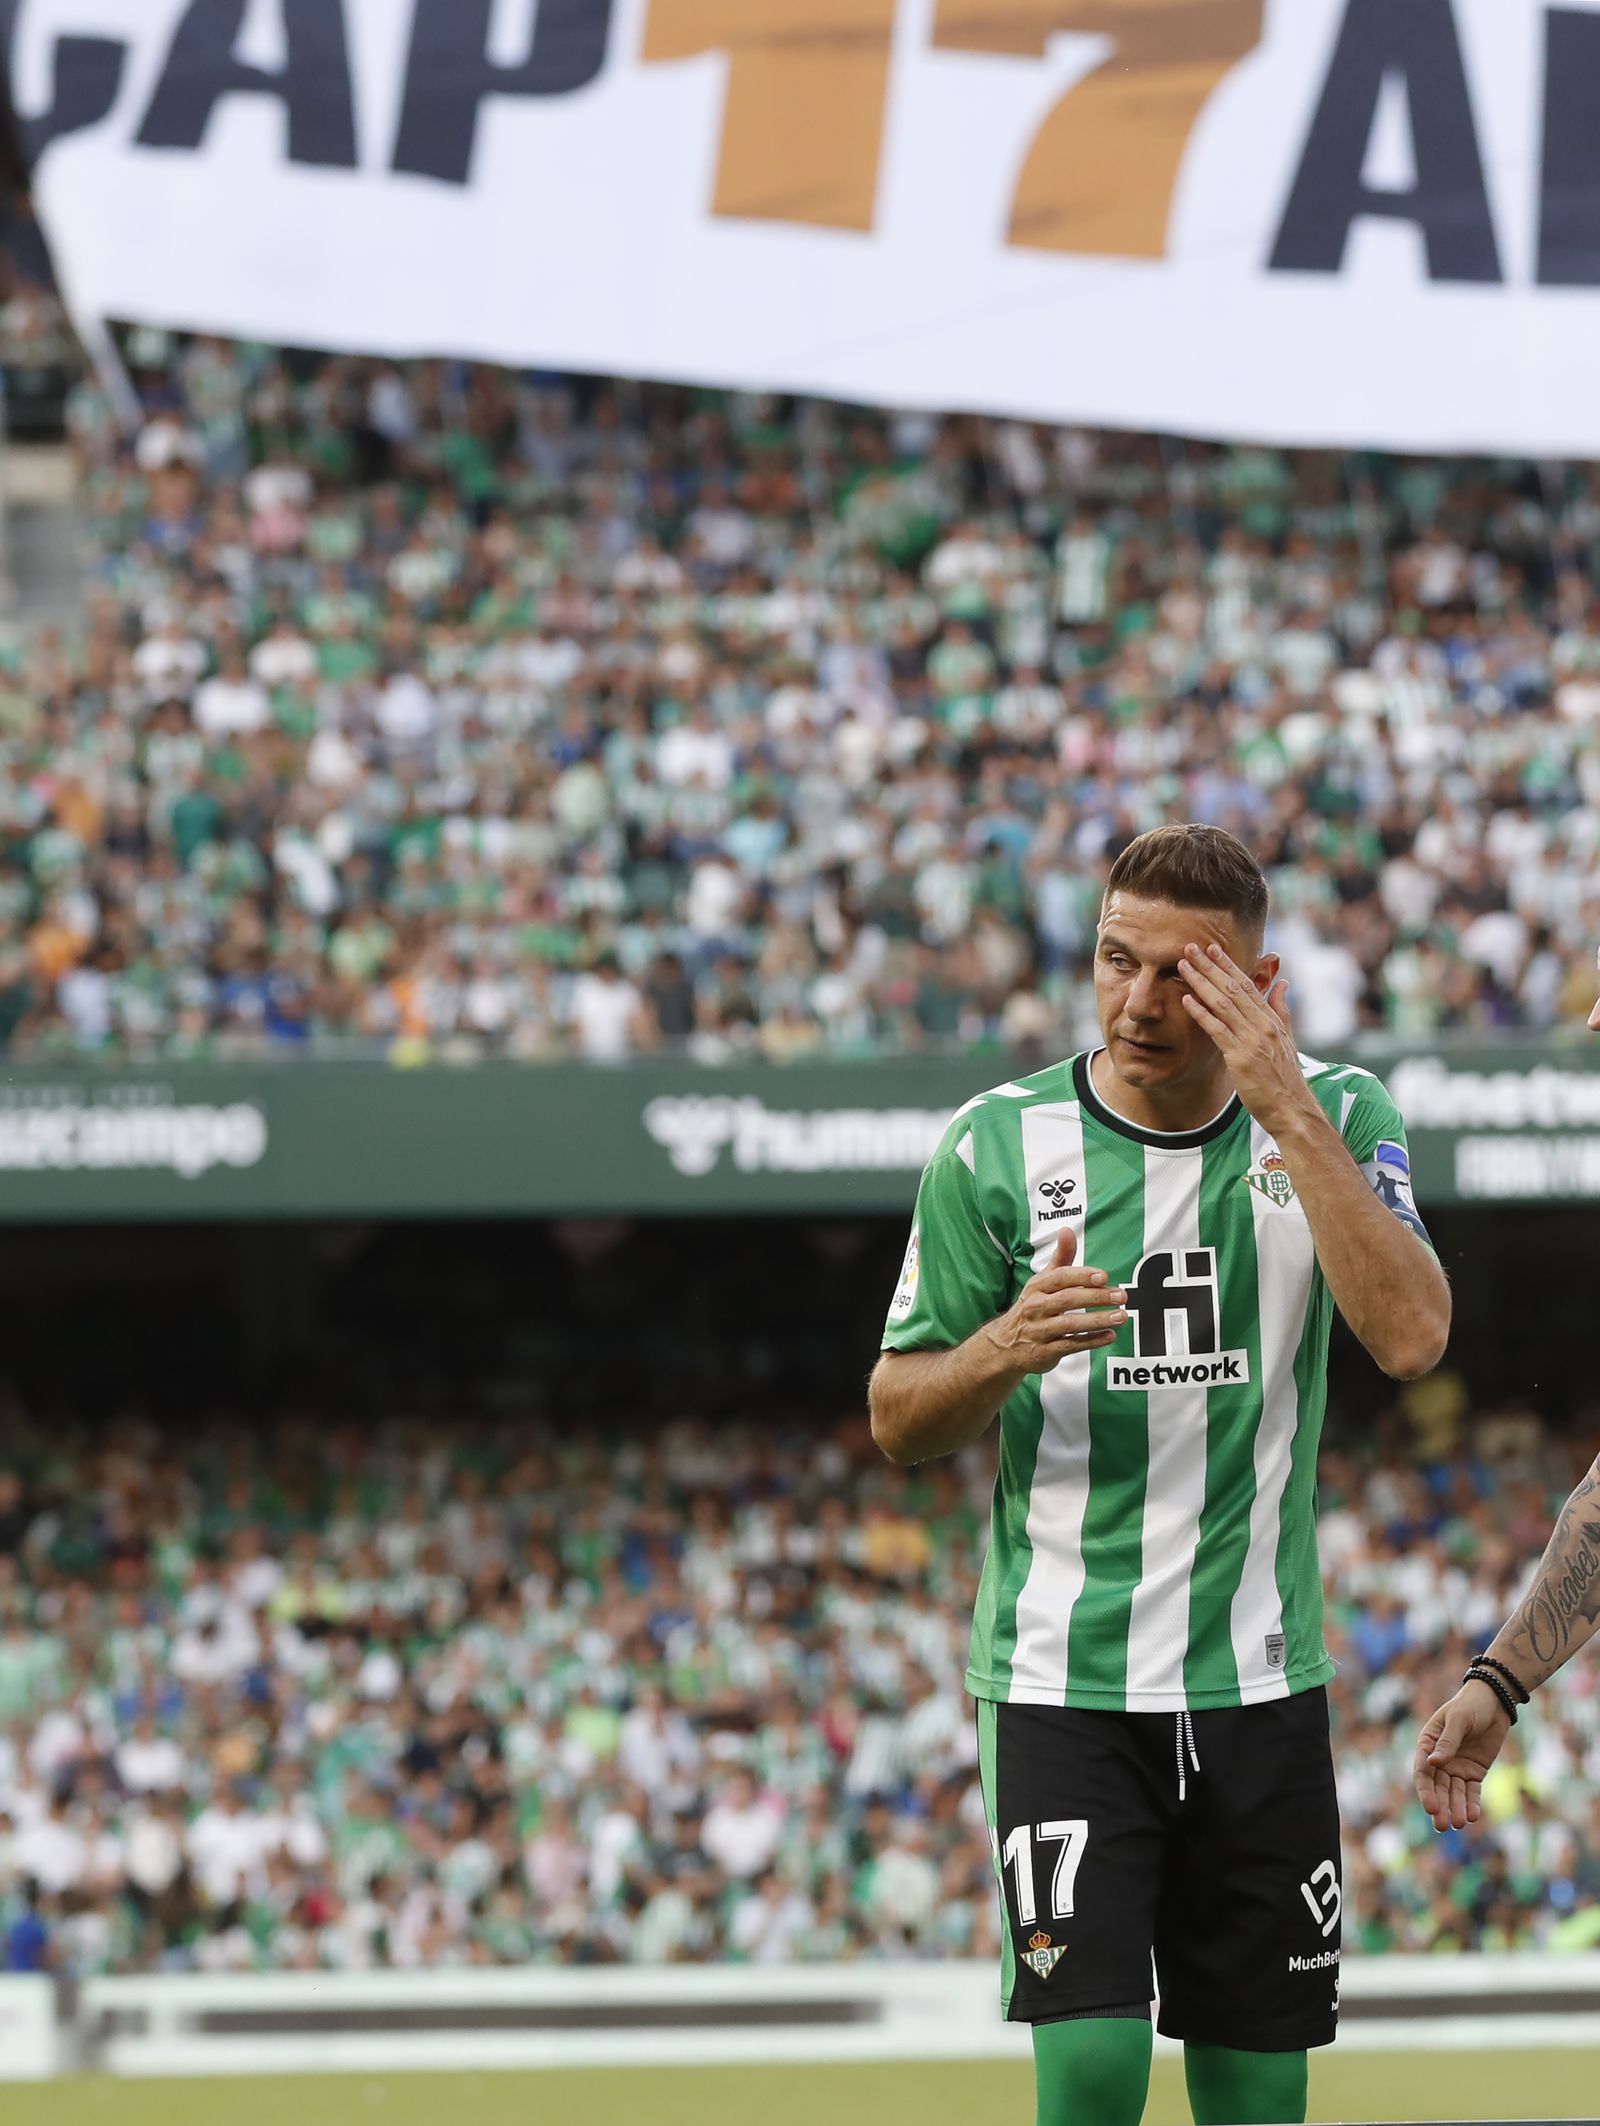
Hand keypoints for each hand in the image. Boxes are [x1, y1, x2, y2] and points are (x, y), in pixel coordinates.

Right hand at [986, 1224, 1124, 1377]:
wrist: (1005, 1344)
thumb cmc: (1032, 1307)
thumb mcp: (1042, 1281)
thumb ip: (1060, 1258)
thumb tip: (1067, 1231)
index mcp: (1037, 1287)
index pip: (1060, 1277)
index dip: (1082, 1276)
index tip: (1104, 1276)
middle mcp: (1036, 1307)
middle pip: (1068, 1300)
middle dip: (1096, 1297)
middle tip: (1121, 1296)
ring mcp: (1039, 1330)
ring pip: (1070, 1324)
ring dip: (1098, 1320)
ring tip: (1121, 1317)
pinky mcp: (1044, 1351)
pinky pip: (1071, 1345)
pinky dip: (1091, 1341)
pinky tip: (1109, 1336)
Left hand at [1177, 943, 1311, 1133]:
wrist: (1292, 1109)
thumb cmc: (1286, 1078)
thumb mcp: (1288, 1040)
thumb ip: (1282, 1010)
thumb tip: (1283, 983)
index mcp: (1272, 1020)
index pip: (1248, 986)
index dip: (1228, 966)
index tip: (1213, 949)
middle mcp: (1263, 1025)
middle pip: (1233, 989)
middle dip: (1210, 966)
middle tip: (1191, 947)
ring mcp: (1252, 1040)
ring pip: (1223, 1004)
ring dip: (1201, 982)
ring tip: (1184, 966)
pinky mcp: (1241, 1058)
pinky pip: (1218, 1030)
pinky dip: (1202, 1013)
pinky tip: (1187, 1000)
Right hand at [1413, 1678, 1513, 1832]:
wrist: (1494, 1703)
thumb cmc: (1470, 1706)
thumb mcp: (1458, 1720)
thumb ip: (1448, 1742)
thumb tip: (1435, 1763)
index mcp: (1427, 1744)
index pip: (1423, 1772)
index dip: (1426, 1791)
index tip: (1431, 1807)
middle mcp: (1439, 1759)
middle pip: (1437, 1787)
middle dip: (1440, 1806)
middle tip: (1442, 1825)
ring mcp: (1457, 1767)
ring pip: (1454, 1793)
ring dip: (1455, 1808)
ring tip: (1459, 1824)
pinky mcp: (1474, 1773)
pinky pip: (1472, 1791)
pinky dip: (1472, 1804)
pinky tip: (1472, 1816)